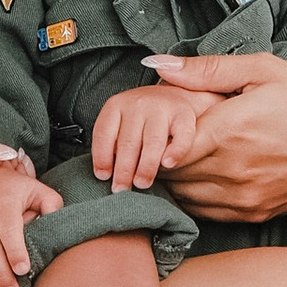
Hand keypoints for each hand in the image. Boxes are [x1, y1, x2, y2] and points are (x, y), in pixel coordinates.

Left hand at [89, 82, 203, 193]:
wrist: (172, 96)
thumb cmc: (140, 119)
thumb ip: (112, 144)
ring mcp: (161, 108)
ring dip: (146, 167)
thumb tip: (106, 176)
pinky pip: (182, 135)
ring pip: (152, 141)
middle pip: (128, 142)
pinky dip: (176, 151)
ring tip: (141, 184)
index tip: (103, 177)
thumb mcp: (120, 123)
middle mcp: (137, 104)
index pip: (104, 133)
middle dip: (123, 170)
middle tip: (121, 190)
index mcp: (116, 106)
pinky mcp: (184, 114)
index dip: (102, 157)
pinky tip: (168, 164)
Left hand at [136, 49, 286, 221]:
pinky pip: (207, 213)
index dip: (155, 136)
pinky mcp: (257, 214)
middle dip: (158, 157)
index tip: (159, 123)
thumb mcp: (264, 70)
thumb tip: (156, 64)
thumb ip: (207, 70)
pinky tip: (200, 177)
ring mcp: (246, 197)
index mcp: (233, 129)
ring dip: (175, 180)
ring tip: (179, 157)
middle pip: (171, 175)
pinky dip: (194, 198)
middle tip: (162, 139)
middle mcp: (235, 169)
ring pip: (185, 197)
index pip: (167, 146)